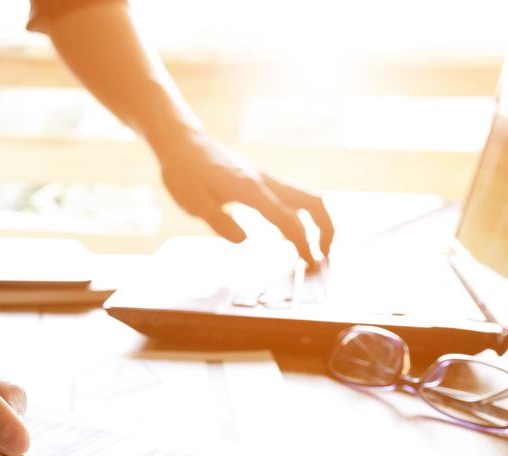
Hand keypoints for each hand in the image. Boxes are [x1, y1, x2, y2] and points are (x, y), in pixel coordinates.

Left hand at [159, 132, 333, 262]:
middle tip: (323, 255)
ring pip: (305, 197)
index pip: (287, 218)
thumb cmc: (184, 171)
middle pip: (312, 201)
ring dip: (317, 221)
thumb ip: (219, 222)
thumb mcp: (193, 202)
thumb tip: (244, 240)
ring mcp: (264, 180)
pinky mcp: (259, 182)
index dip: (302, 242)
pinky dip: (301, 216)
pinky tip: (292, 233)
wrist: (182, 142)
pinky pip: (290, 198)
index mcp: (249, 190)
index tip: (310, 262)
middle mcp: (264, 183)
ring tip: (315, 247)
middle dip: (325, 228)